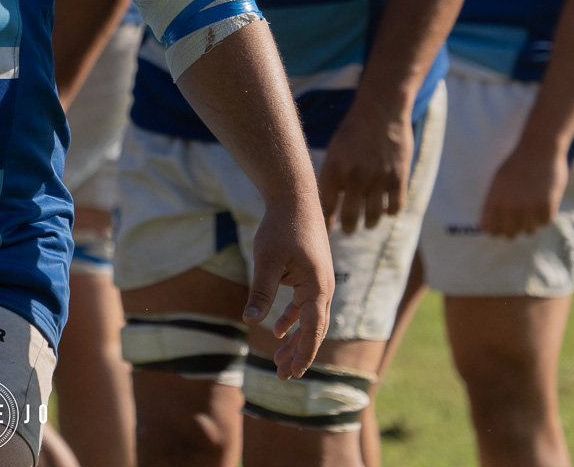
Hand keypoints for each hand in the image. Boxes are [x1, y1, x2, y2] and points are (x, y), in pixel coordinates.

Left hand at [242, 203, 334, 379]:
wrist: (294, 198)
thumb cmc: (281, 227)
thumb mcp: (267, 261)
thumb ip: (261, 292)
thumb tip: (250, 322)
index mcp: (317, 287)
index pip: (313, 330)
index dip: (303, 354)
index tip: (292, 373)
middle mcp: (323, 288)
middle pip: (313, 330)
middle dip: (299, 353)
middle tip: (283, 376)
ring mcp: (317, 282)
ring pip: (308, 319)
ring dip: (295, 339)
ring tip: (279, 359)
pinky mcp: (309, 275)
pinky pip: (303, 305)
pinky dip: (292, 319)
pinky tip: (278, 330)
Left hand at [316, 102, 413, 234]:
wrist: (380, 110)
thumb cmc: (353, 131)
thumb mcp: (335, 151)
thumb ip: (332, 177)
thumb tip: (327, 206)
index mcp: (334, 169)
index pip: (326, 207)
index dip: (326, 223)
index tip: (325, 232)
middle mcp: (355, 176)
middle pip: (350, 218)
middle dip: (348, 227)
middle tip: (348, 229)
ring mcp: (378, 178)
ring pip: (373, 217)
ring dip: (369, 223)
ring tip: (367, 222)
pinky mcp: (398, 177)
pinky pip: (395, 207)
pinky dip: (390, 211)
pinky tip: (386, 209)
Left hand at [479, 139, 566, 237]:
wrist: (538, 150)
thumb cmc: (516, 164)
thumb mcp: (497, 181)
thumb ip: (490, 205)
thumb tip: (481, 227)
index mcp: (494, 200)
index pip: (492, 229)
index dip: (496, 231)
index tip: (501, 228)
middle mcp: (510, 207)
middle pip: (509, 234)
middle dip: (513, 230)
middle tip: (519, 221)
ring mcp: (529, 207)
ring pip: (529, 231)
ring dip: (530, 223)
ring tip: (532, 210)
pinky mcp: (547, 206)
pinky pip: (545, 222)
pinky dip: (545, 216)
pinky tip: (543, 204)